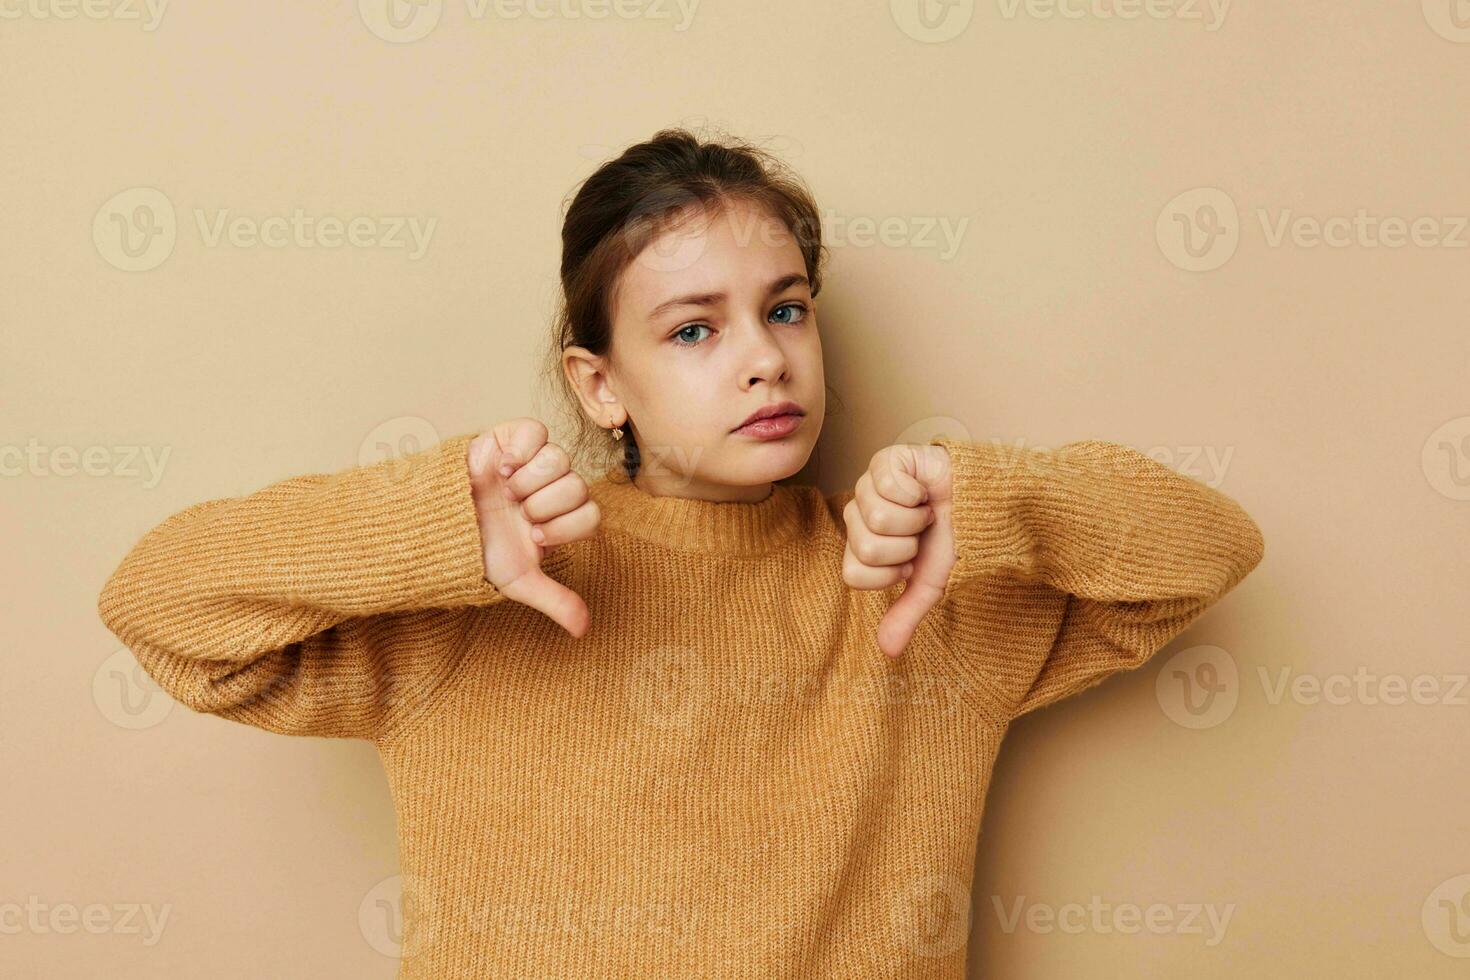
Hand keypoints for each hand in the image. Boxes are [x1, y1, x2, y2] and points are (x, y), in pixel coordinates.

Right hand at [466, 418, 599, 637]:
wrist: (437, 524)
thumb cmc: (478, 549)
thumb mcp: (517, 580)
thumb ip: (554, 599)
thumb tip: (584, 631)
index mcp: (561, 517)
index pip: (591, 515)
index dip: (565, 527)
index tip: (534, 536)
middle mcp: (553, 487)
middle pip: (577, 486)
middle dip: (544, 506)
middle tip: (517, 514)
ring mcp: (534, 460)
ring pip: (559, 459)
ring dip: (530, 482)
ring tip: (506, 493)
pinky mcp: (513, 437)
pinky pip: (536, 431)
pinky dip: (521, 450)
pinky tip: (502, 469)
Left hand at [841, 443, 955, 657]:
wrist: (984, 504)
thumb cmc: (954, 538)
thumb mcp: (931, 583)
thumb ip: (906, 613)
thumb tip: (888, 651)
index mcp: (862, 546)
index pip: (853, 573)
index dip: (889, 572)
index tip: (911, 561)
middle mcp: (858, 516)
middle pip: (866, 547)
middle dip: (907, 545)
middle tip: (921, 533)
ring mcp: (867, 486)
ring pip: (878, 517)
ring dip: (914, 519)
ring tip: (924, 512)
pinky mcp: (884, 460)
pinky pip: (886, 484)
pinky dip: (915, 492)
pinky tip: (923, 490)